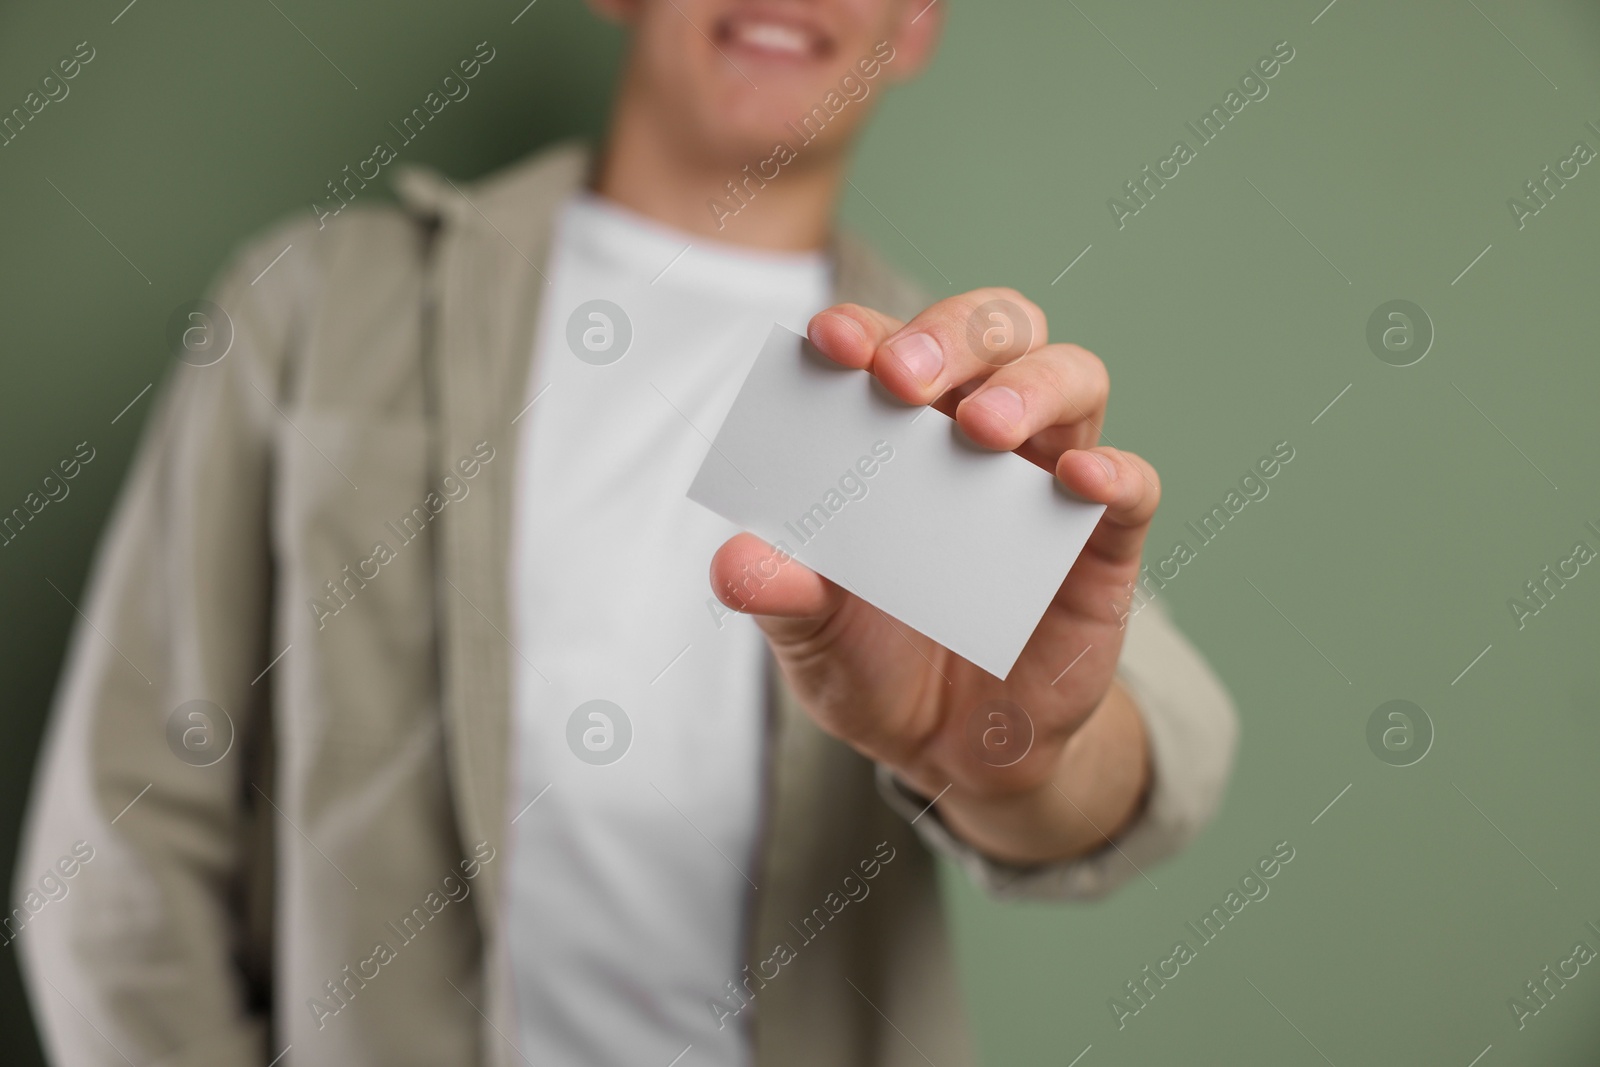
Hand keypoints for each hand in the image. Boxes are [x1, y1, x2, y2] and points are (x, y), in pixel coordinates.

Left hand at [709, 288, 1155, 864]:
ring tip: (982, 429)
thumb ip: (780, 597)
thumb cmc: (876, 664)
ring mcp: (1045, 481)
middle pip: (995, 330)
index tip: (830, 342)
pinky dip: (1114, 470)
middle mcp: (977, 434)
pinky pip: (1132, 485)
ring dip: (1030, 386)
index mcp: (897, 431)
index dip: (865, 329)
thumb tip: (735, 564)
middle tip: (903, 378)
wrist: (949, 752)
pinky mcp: (1102, 543)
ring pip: (1074, 377)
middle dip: (951, 334)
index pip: (890, 346)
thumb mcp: (813, 639)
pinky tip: (1080, 479)